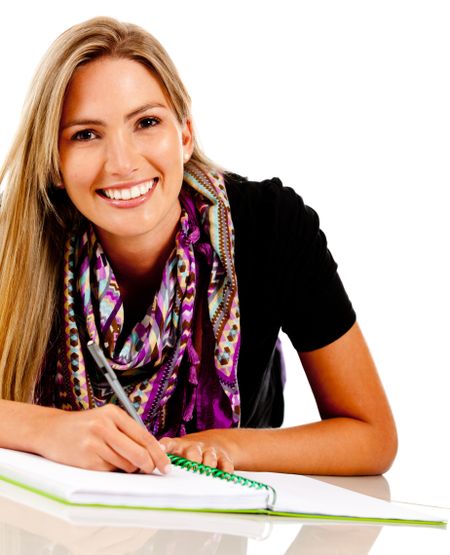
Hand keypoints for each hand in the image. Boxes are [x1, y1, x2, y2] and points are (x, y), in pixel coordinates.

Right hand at [36, 404, 170, 473]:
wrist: (50, 430)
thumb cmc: (84, 427)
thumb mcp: (106, 420)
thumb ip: (128, 432)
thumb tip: (154, 452)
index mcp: (113, 413)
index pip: (144, 436)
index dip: (158, 453)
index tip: (166, 465)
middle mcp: (104, 426)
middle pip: (138, 453)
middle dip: (148, 465)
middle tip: (152, 470)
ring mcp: (94, 443)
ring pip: (125, 464)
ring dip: (127, 468)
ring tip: (114, 458)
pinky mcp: (86, 459)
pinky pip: (109, 471)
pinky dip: (110, 470)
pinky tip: (99, 461)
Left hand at [160, 433, 234, 472]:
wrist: (212, 442)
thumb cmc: (187, 453)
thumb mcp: (176, 452)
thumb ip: (163, 461)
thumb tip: (145, 470)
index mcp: (179, 446)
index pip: (169, 444)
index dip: (164, 447)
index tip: (160, 451)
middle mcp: (194, 447)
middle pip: (193, 452)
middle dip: (192, 460)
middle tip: (191, 467)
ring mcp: (209, 451)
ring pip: (210, 458)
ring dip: (208, 466)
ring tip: (206, 474)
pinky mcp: (223, 457)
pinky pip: (226, 465)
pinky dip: (225, 471)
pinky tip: (223, 476)